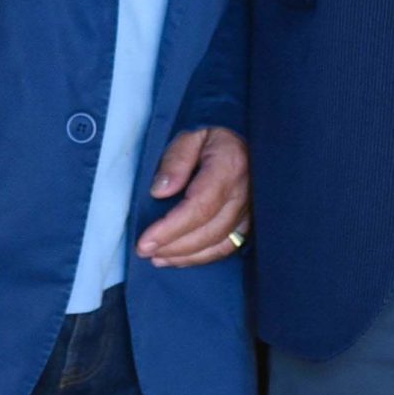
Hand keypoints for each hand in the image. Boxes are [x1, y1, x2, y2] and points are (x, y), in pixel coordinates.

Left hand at [136, 126, 250, 267]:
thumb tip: (159, 192)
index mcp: (229, 167)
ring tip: (156, 257)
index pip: (199, 206)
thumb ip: (175, 160)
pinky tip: (178, 258)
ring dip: (184, 256)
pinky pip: (226, 248)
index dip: (170, 228)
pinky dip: (200, 258)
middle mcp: (244, 193)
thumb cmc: (212, 138)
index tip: (144, 242)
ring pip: (217, 244)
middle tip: (143, 251)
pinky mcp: (249, 223)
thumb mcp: (190, 136)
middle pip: (208, 231)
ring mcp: (250, 211)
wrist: (243, 143)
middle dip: (173, 246)